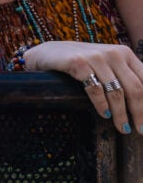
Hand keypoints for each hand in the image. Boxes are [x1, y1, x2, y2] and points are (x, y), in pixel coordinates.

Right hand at [24, 41, 142, 133]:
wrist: (50, 52)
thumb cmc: (82, 62)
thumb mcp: (107, 64)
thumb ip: (126, 76)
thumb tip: (142, 104)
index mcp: (125, 53)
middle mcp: (113, 53)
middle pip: (135, 88)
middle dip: (139, 113)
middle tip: (140, 130)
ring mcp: (95, 57)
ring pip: (117, 92)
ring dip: (121, 114)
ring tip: (122, 128)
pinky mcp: (78, 63)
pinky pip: (95, 89)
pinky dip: (101, 105)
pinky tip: (104, 114)